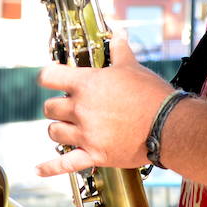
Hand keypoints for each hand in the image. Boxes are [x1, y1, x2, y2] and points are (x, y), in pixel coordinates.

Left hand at [36, 33, 172, 175]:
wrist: (169, 126)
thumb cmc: (152, 95)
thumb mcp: (133, 68)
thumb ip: (119, 52)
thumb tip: (118, 36)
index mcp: (86, 84)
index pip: (49, 76)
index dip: (47, 76)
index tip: (50, 77)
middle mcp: (81, 109)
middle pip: (49, 108)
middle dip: (56, 106)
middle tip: (68, 107)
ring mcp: (86, 134)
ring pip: (54, 132)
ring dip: (58, 129)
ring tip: (67, 128)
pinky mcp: (94, 154)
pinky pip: (65, 163)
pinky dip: (50, 168)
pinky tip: (38, 170)